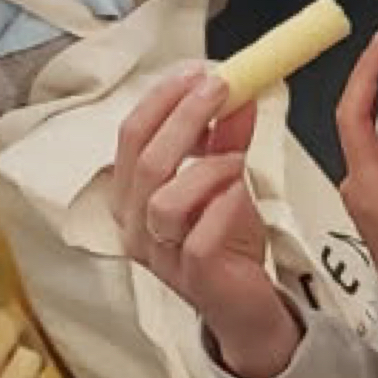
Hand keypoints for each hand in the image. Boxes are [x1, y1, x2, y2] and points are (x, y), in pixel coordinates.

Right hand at [111, 67, 297, 377]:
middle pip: (146, 160)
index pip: (131, 135)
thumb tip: (239, 92)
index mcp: (132, 195)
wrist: (246, 304)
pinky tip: (239, 194)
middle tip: (220, 89)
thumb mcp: (226, 181)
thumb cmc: (226, 245)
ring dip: (205, 168)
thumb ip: (226, 138)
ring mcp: (160, 254)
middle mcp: (135, 224)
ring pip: (164, 200)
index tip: (197, 73)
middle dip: (184, 117)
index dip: (163, 100)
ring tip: (236, 158)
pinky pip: (197, 237)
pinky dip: (221, 208)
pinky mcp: (192, 277)